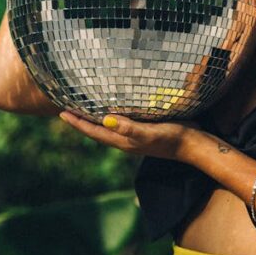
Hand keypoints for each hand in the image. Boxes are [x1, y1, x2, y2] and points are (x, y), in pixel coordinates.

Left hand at [58, 109, 194, 160]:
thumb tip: (105, 121)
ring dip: (94, 120)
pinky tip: (114, 111)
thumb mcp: (150, 132)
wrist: (193, 145)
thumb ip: (129, 128)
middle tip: (67, 108)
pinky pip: (121, 125)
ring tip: (84, 109)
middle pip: (97, 132)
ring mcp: (135, 137)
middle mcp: (126, 141)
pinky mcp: (144, 132)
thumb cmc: (172, 138)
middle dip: (81, 122)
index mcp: (123, 141)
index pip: (94, 132)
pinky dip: (111, 118)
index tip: (62, 113)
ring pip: (108, 129)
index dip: (78, 123)